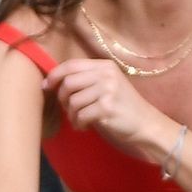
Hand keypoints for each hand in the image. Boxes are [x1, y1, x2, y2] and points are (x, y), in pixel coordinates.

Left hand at [44, 57, 164, 158]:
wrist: (145, 122)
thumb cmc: (121, 105)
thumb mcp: (107, 85)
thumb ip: (86, 79)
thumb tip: (53, 81)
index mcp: (105, 66)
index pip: (72, 64)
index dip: (55, 75)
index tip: (46, 86)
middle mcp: (107, 74)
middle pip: (68, 82)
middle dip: (62, 99)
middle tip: (69, 109)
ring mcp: (108, 90)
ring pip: (72, 102)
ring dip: (71, 115)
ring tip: (80, 120)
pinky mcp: (107, 107)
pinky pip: (80, 116)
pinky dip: (78, 124)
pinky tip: (85, 127)